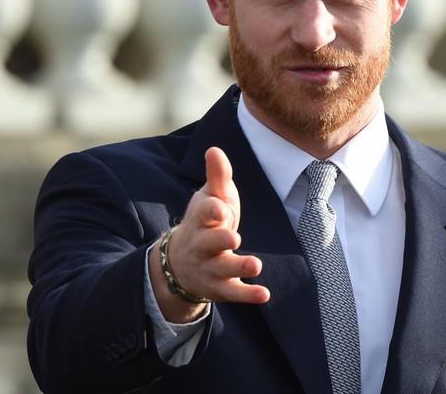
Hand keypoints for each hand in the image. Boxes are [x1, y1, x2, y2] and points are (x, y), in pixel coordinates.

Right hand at [150, 147, 269, 322]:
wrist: (181, 262)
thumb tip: (214, 149)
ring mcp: (209, 267)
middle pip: (209, 242)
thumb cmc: (205, 222)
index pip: (204, 213)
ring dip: (237, 267)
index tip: (221, 209)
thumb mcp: (211, 197)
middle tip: (234, 237)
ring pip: (221, 269)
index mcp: (201, 219)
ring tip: (255, 265)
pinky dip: (247, 295)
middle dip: (220, 240)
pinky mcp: (219, 287)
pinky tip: (264, 294)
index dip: (212, 211)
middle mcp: (201, 244)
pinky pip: (232, 292)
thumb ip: (217, 176)